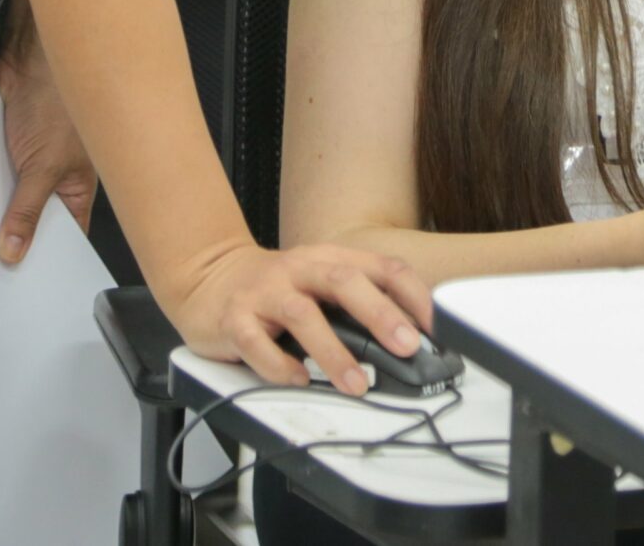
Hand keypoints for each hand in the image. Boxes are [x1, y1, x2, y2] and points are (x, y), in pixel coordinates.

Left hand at [0, 44, 97, 265]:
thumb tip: (13, 254)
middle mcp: (52, 182)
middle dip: (10, 240)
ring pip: (4, 202)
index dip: (47, 261)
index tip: (22, 289)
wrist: (30, 57)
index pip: (64, 238)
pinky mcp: (1, 151)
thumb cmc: (57, 104)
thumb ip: (27, 210)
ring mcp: (25, 167)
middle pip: (30, 222)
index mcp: (76, 191)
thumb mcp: (45, 166)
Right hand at [171, 242, 432, 396]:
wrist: (209, 278)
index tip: (434, 328)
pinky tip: (299, 380)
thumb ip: (358, 304)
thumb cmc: (277, 288)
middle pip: (344, 282)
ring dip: (333, 352)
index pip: (381, 267)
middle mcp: (298, 269)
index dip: (412, 295)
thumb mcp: (321, 284)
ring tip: (356, 384)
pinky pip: (256, 343)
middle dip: (379, 315)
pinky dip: (279, 365)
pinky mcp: (233, 319)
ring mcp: (264, 292)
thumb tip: (409, 343)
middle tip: (405, 347)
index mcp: (329, 258)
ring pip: (302, 316)